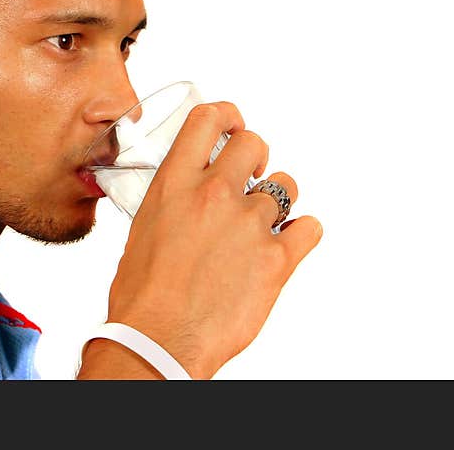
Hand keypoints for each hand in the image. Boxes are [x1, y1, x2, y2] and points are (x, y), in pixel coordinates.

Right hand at [101, 101, 321, 378]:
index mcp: (175, 184)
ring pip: (285, 185)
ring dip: (277, 201)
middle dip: (255, 157)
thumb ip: (171, 204)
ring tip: (262, 224)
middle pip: (254, 143)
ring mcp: (249, 224)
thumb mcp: (143, 231)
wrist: (160, 339)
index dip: (227, 114)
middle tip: (250, 176)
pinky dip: (302, 233)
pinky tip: (288, 243)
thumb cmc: (143, 296)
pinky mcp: (277, 258)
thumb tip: (183, 201)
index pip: (207, 121)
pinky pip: (310, 227)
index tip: (233, 122)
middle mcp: (214, 195)